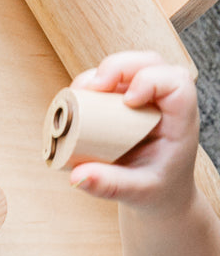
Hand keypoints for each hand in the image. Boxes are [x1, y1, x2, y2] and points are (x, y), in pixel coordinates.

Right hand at [69, 51, 197, 211]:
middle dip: (118, 66)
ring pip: (126, 64)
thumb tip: (76, 176)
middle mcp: (163, 102)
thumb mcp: (139, 193)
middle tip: (92, 88)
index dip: (151, 81)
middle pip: (149, 62)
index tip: (128, 102)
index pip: (176, 83)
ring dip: (99, 72)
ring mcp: (142, 97)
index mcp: (180, 120)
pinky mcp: (121, 99)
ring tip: (77, 94)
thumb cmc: (156, 189)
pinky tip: (75, 99)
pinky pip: (107, 78)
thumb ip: (110, 186)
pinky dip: (89, 83)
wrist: (158, 192)